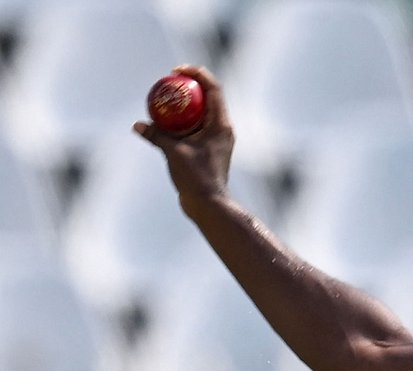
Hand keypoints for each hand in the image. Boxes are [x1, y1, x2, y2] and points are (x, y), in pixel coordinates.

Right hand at [132, 65, 233, 214]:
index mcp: (221, 125)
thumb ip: (156, 136)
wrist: (208, 204)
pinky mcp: (209, 149)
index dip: (197, 74)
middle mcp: (222, 129)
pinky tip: (164, 122)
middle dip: (188, 86)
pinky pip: (196, 127)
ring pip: (201, 113)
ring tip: (164, 99)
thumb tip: (137, 125)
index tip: (177, 70)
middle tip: (168, 81)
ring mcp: (217, 139)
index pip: (214, 89)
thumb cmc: (196, 179)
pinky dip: (182, 121)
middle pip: (208, 98)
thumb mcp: (173, 153)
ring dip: (184, 104)